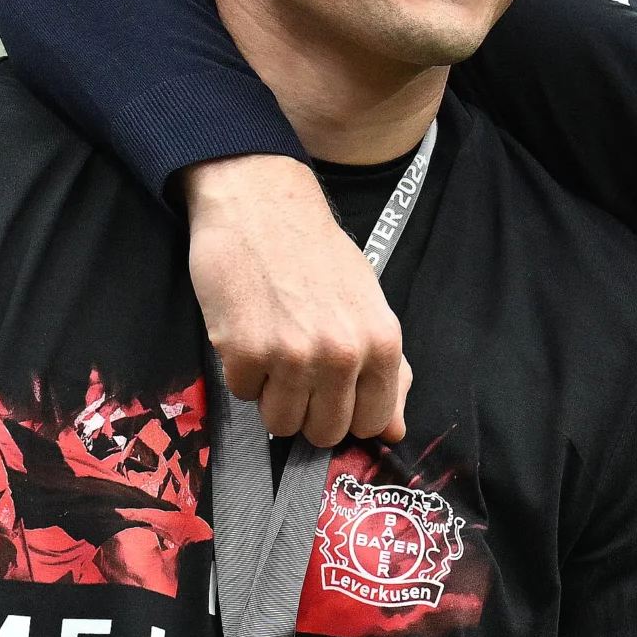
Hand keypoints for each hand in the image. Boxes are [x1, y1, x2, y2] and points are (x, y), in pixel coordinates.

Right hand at [183, 156, 409, 446]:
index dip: (350, 412)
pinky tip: (248, 329)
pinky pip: (241, 393)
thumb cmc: (316, 252)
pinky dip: (241, 370)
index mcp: (381, 343)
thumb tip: (395, 430)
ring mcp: (291, 356)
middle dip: (308, 408)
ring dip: (272, 394)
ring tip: (272, 349)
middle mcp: (341, 355)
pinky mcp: (243, 352)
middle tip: (297, 367)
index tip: (335, 392)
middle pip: (324, 433)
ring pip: (281, 423)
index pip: (373, 423)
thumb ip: (388, 370)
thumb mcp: (368, 304)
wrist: (260, 203)